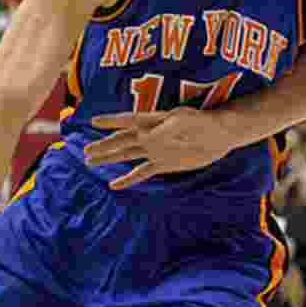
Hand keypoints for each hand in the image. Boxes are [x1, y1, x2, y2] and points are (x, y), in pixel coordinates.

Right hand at [84, 109, 236, 188]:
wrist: (221, 135)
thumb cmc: (204, 122)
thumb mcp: (187, 121)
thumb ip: (167, 127)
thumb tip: (147, 137)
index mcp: (154, 121)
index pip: (129, 121)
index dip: (112, 121)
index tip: (93, 121)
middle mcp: (151, 136)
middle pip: (122, 141)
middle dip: (104, 145)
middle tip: (84, 151)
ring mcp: (156, 150)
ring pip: (127, 155)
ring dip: (110, 158)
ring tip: (90, 161)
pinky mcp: (164, 164)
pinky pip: (142, 172)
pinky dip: (128, 179)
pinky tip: (114, 185)